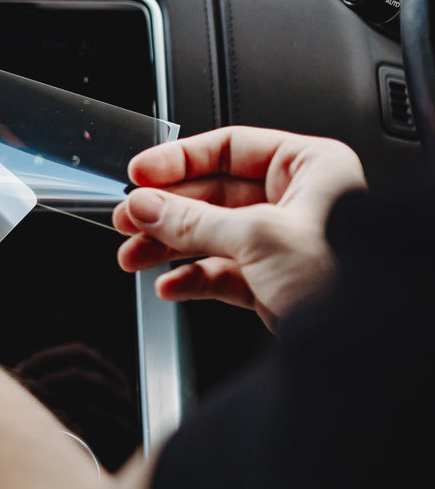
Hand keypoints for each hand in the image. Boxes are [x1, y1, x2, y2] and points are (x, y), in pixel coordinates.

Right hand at [112, 126, 365, 329]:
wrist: (366, 347)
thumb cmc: (343, 278)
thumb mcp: (257, 237)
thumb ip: (191, 219)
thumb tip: (145, 204)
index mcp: (308, 167)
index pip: (228, 147)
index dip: (178, 160)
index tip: (140, 173)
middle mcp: (297, 199)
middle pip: (212, 193)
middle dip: (165, 211)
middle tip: (129, 218)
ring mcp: (284, 242)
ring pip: (211, 233)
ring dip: (168, 246)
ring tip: (134, 255)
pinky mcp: (275, 281)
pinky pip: (221, 271)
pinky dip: (191, 278)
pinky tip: (168, 285)